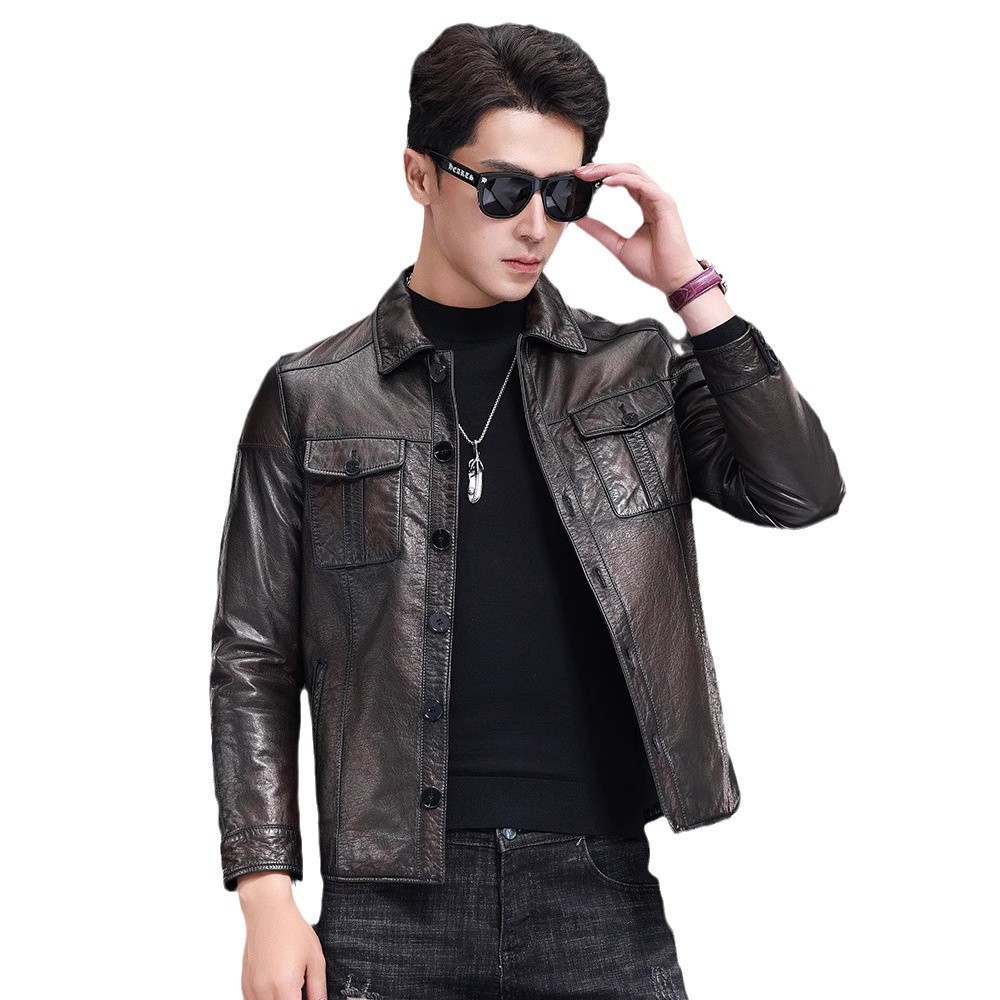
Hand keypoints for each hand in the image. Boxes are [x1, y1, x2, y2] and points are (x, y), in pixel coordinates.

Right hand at [238, 874, 324, 998]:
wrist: (268, 912)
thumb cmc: (291, 929)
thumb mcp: (315, 958)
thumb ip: (318, 988)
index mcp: (284, 985)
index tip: (308, 997)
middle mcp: (264, 991)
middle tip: (300, 990)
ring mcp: (252, 989)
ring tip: (290, 986)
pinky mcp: (245, 985)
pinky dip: (268, 999)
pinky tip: (278, 987)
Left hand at [572, 162, 704, 295]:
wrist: (671, 280)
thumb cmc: (653, 265)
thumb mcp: (617, 245)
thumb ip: (600, 230)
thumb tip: (579, 220)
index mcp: (645, 206)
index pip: (623, 181)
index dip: (603, 175)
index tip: (582, 177)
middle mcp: (653, 198)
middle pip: (627, 172)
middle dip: (603, 168)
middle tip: (581, 171)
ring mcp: (660, 200)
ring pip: (634, 173)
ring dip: (610, 170)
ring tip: (590, 173)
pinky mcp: (665, 204)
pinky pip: (643, 185)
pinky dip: (624, 180)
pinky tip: (607, 181)